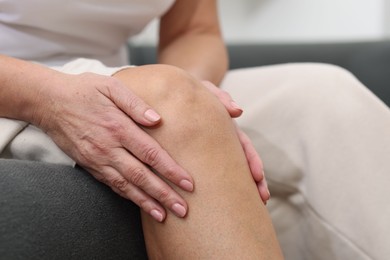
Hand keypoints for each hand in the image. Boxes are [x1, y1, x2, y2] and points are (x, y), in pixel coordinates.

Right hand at [34, 72, 193, 221]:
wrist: (48, 102)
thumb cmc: (84, 90)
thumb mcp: (111, 86)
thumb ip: (135, 103)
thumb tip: (157, 120)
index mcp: (118, 127)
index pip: (151, 154)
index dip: (171, 171)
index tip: (189, 184)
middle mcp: (108, 148)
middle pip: (141, 176)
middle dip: (164, 195)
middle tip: (183, 209)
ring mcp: (97, 159)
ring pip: (126, 186)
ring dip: (146, 202)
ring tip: (164, 215)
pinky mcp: (89, 165)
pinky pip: (112, 184)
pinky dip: (127, 196)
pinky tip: (140, 204)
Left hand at [202, 81, 269, 202]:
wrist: (175, 95)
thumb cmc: (192, 93)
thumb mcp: (206, 91)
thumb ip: (221, 97)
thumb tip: (238, 112)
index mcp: (226, 128)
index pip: (243, 147)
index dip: (252, 162)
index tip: (258, 178)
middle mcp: (223, 141)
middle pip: (243, 162)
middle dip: (255, 180)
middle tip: (262, 198)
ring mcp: (213, 148)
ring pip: (230, 169)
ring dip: (243, 186)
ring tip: (255, 203)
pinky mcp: (199, 154)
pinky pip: (212, 171)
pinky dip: (222, 185)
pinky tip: (223, 201)